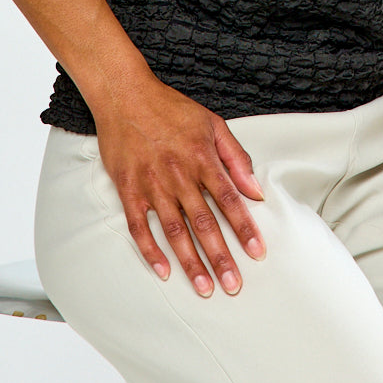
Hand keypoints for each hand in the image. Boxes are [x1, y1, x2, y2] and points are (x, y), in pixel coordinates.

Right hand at [93, 74, 267, 296]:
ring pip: (174, 231)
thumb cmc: (171, 109)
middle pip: (204, 223)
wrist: (125, 95)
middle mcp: (179, 175)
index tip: (257, 253)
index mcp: (203, 159)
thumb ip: (236, 158)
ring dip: (190, 262)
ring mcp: (152, 184)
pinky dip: (150, 251)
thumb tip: (255, 190)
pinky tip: (163, 271)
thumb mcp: (213, 124)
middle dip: (220, 256)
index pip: (230, 200)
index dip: (245, 229)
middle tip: (234, 285)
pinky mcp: (128, 190)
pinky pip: (139, 227)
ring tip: (204, 288)